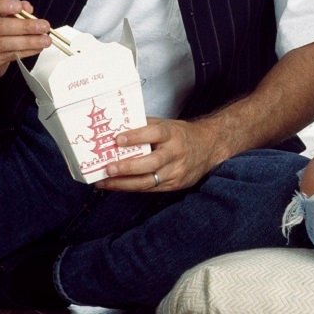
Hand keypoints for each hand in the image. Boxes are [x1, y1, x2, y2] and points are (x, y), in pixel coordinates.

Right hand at [0, 0, 52, 80]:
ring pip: (3, 44)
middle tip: (43, 26)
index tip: (20, 7)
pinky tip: (36, 48)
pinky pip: (6, 56)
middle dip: (24, 26)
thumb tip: (27, 8)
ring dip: (28, 42)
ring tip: (45, 40)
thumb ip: (13, 10)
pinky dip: (25, 52)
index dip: (1, 4)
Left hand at [96, 118, 221, 191]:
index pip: (154, 134)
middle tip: (108, 168)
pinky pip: (151, 188)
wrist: (209, 147)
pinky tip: (116, 185)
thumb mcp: (168, 124)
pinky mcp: (175, 184)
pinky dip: (131, 187)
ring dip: (124, 183)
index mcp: (173, 134)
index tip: (117, 139)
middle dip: (127, 167)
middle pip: (151, 163)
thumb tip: (118, 127)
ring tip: (104, 181)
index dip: (136, 136)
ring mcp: (176, 171)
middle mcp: (176, 153)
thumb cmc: (182, 135)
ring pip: (148, 181)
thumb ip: (146, 126)